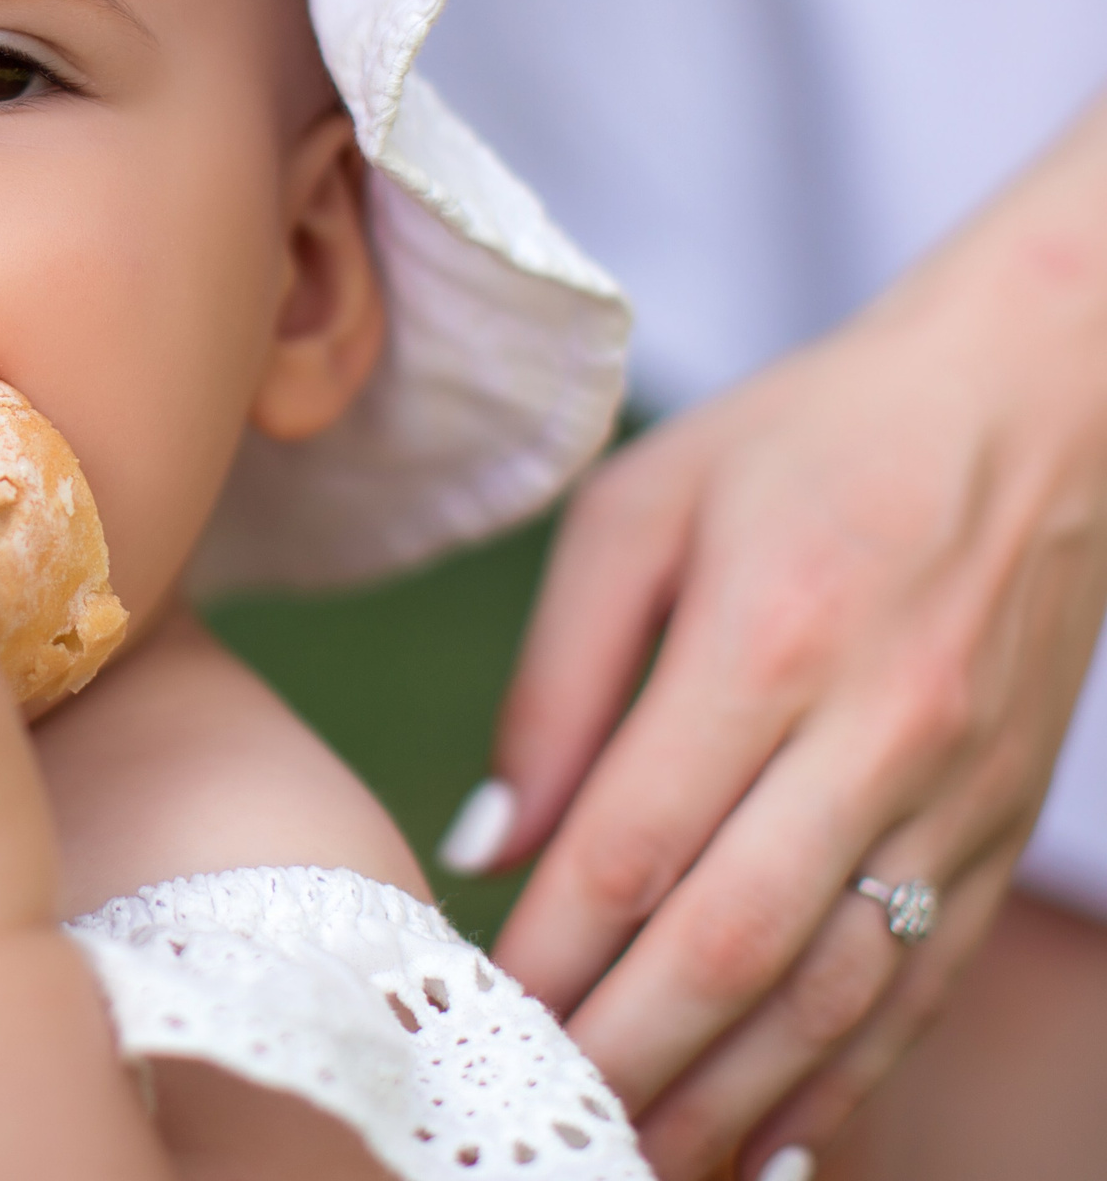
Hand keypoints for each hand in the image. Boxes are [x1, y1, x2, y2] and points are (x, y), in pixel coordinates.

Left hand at [455, 102, 1106, 1177]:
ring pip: (838, 993)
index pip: (639, 842)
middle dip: (628, 1052)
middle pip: (736, 946)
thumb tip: (492, 844)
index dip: (554, 950)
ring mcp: (955, 795)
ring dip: (731, 1095)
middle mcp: (876, 735)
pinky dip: (845, 1077)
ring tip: (637, 1157)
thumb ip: (556, 680)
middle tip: (541, 1116)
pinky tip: (772, 1139)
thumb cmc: (802, 444)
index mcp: (766, 640)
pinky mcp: (1002, 827)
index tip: (479, 1012)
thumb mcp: (640, 510)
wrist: (1033, 406)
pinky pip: (922, 983)